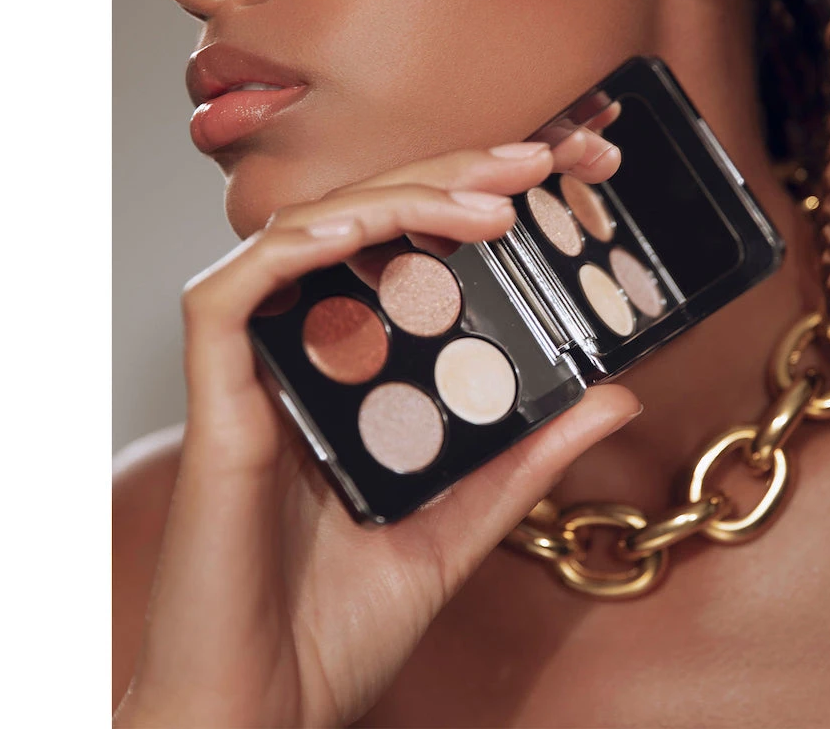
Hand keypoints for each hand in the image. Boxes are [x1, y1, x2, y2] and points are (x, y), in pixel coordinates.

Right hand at [114, 132, 639, 727]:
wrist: (264, 719)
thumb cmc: (341, 624)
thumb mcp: (462, 521)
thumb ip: (529, 454)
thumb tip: (614, 395)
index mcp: (353, 369)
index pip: (410, 249)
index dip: (474, 195)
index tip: (559, 173)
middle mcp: (301, 352)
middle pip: (369, 221)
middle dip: (455, 173)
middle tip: (542, 156)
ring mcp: (255, 369)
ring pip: (309, 234)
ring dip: (399, 199)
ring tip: (492, 200)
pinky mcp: (214, 402)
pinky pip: (232, 294)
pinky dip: (299, 250)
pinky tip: (366, 230)